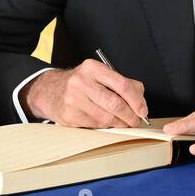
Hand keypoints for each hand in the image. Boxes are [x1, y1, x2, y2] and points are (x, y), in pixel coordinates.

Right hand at [20, 60, 148, 128]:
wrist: (52, 91)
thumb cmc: (82, 83)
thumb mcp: (100, 75)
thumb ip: (123, 84)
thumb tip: (140, 102)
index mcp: (93, 68)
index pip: (122, 84)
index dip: (136, 100)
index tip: (142, 109)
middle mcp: (81, 82)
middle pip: (115, 103)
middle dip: (130, 115)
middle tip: (136, 120)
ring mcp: (73, 100)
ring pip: (106, 118)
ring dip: (120, 124)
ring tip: (125, 123)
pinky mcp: (69, 116)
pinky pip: (96, 125)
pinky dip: (107, 127)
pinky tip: (109, 123)